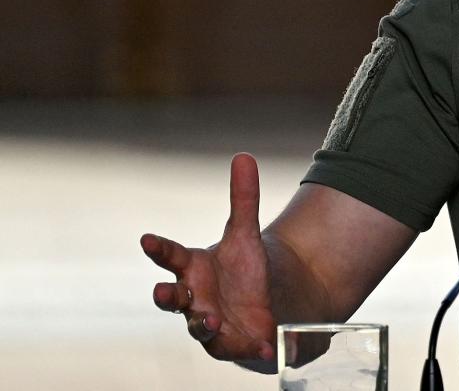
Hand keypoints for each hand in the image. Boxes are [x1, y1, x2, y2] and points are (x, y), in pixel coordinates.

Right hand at [141, 152, 276, 362]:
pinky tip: (266, 346)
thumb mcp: (246, 232)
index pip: (171, 255)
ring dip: (203, 323)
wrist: (260, 305)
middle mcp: (194, 296)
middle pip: (172, 298)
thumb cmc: (241, 269)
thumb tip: (243, 155)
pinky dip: (251, 347)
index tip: (147, 239)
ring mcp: (208, 322)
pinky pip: (236, 347)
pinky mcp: (229, 343)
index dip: (159, 248)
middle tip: (162, 291)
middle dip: (165, 296)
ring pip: (198, 325)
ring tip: (213, 319)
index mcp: (193, 267)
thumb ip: (244, 198)